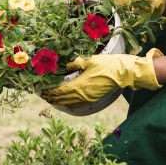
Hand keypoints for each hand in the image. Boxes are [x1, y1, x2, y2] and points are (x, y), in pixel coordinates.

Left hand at [41, 49, 162, 107]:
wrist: (124, 73)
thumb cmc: (108, 65)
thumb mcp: (90, 60)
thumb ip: (76, 63)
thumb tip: (66, 65)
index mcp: (80, 85)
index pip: (60, 91)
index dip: (49, 91)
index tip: (41, 89)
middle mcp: (82, 94)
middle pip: (62, 98)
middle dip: (51, 97)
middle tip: (42, 94)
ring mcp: (88, 98)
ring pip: (69, 103)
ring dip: (58, 101)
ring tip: (50, 98)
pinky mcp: (93, 98)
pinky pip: (77, 104)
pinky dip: (68, 103)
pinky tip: (65, 102)